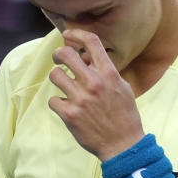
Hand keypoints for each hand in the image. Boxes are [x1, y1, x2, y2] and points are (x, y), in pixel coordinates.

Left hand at [48, 29, 144, 160]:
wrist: (123, 144)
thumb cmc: (124, 115)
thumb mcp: (123, 88)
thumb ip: (106, 72)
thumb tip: (86, 59)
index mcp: (109, 74)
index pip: (92, 42)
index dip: (76, 33)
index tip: (68, 35)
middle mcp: (93, 83)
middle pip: (65, 54)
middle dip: (59, 55)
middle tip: (59, 60)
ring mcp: (80, 98)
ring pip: (55, 75)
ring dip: (58, 79)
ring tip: (65, 86)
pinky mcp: (69, 114)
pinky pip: (53, 100)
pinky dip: (58, 102)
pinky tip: (67, 107)